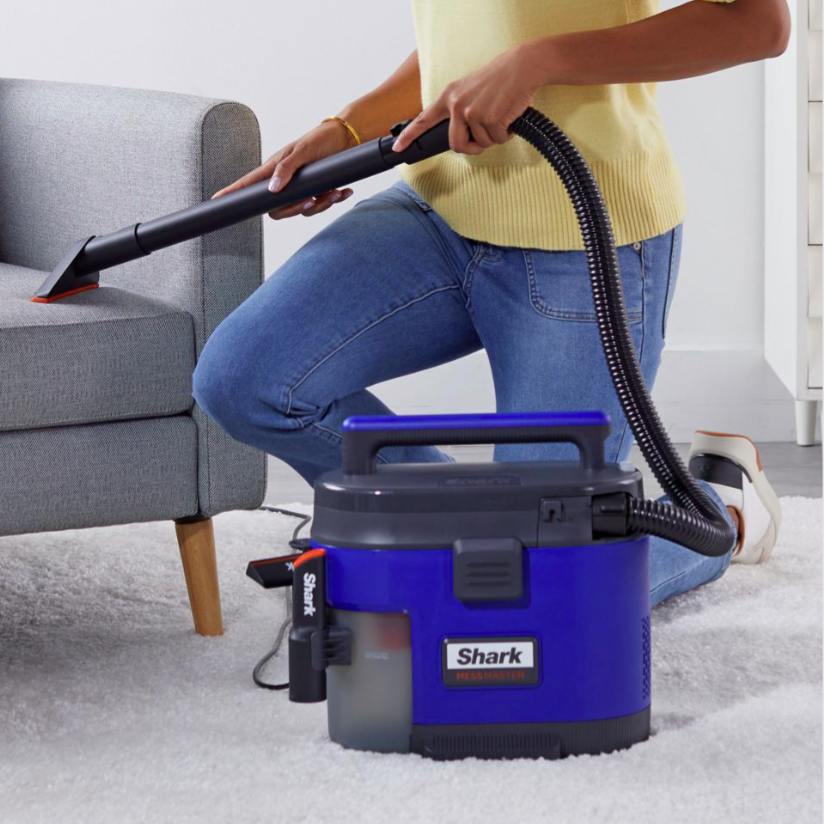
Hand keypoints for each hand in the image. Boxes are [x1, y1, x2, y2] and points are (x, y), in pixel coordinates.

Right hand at [212, 120, 355, 219]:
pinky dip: (334, 200)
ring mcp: (301, 188)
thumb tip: (272, 190)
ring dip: (321, 205)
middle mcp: (285, 181)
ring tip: (334, 192)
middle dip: (297, 209)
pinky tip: (344, 192)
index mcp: (275, 168)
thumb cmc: (320, 139)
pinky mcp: (317, 191)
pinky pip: (321, 205)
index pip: (249, 184)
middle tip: (312, 200)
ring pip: (303, 210)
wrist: (346, 137)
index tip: (216, 200)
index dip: (233, 193)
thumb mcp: (302, 151)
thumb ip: (286, 169)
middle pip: (278, 209)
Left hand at [391, 42, 543, 155]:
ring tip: (500, 116)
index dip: (409, 136)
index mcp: (449, 96)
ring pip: (481, 144)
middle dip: (471, 148)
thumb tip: (460, 138)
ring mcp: (473, 112)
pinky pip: (498, 140)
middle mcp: (457, 105)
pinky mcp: (491, 119)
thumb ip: (458, 110)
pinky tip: (509, 117)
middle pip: (456, 144)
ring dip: (494, 137)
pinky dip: (506, 134)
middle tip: (483, 141)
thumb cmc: (499, 80)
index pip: (424, 119)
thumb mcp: (470, 90)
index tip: (398, 148)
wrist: (522, 66)